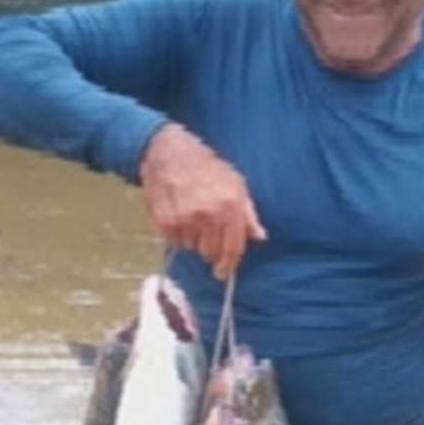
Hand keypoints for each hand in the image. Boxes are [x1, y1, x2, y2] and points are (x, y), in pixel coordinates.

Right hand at [139, 123, 265, 280]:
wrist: (169, 151)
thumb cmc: (207, 167)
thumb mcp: (236, 185)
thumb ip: (248, 214)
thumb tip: (260, 236)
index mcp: (230, 208)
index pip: (232, 249)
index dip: (228, 265)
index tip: (222, 273)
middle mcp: (208, 216)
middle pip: (210, 252)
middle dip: (210, 248)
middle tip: (206, 231)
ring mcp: (184, 218)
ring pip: (190, 247)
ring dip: (192, 239)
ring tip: (192, 217)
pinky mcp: (163, 219)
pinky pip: (172, 240)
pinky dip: (176, 234)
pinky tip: (178, 215)